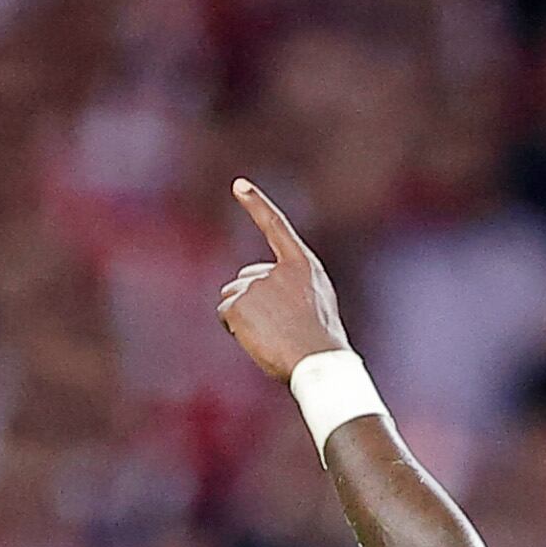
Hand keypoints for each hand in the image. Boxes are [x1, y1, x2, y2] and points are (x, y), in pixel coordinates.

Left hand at [217, 178, 350, 380]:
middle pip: (246, 279)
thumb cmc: (320, 344)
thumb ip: (289, 289)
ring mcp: (256, 284)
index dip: (256, 204)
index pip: (276, 226)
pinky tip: (256, 339)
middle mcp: (276, 269)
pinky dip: (234, 328)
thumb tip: (251, 290)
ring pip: (233, 296)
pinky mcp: (239, 302)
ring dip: (242, 316)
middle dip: (250, 302)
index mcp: (302, 266)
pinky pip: (225, 313)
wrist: (318, 362)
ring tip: (270, 336)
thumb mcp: (316, 306)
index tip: (239, 184)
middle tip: (277, 330)